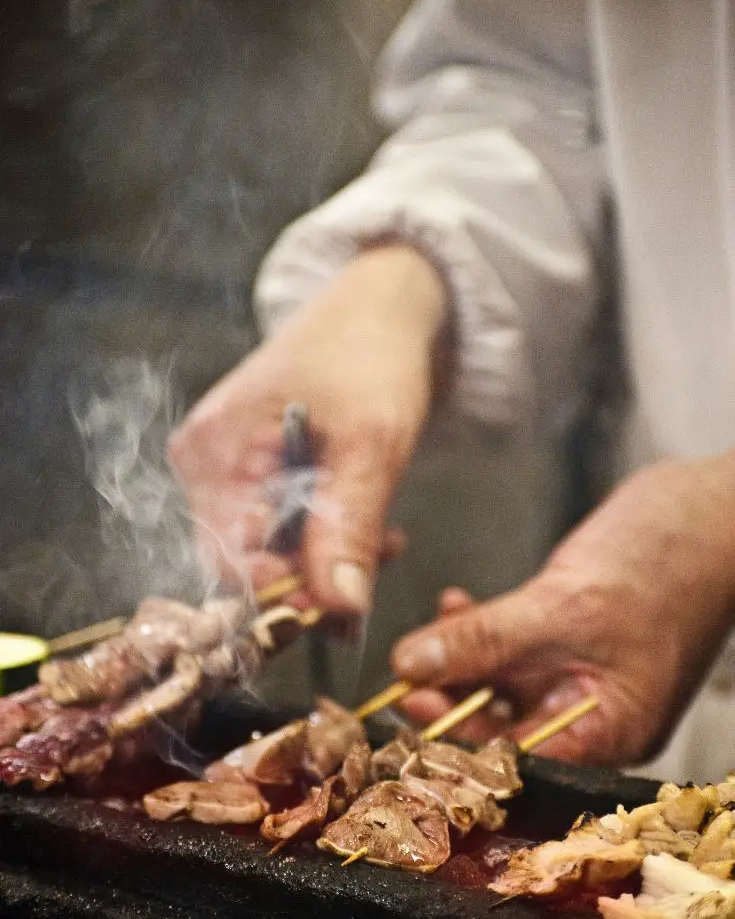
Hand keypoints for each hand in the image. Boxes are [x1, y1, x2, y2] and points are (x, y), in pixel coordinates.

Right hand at [168, 244, 446, 612]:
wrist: (382, 308)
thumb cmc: (370, 355)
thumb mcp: (371, 443)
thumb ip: (350, 526)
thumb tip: (340, 610)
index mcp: (211, 452)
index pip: (225, 561)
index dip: (282, 593)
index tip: (344, 605)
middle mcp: (204, 465)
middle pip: (246, 562)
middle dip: (314, 575)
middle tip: (380, 560)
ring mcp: (228, 470)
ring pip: (272, 553)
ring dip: (329, 560)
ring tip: (386, 540)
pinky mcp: (258, 475)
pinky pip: (285, 531)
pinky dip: (328, 539)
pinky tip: (372, 527)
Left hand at [393, 455, 734, 766]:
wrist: (719, 510)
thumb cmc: (668, 562)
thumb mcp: (564, 607)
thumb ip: (484, 640)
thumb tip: (410, 666)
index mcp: (606, 733)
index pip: (517, 764)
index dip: (457, 747)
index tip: (409, 715)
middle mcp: (593, 717)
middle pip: (503, 729)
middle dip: (450, 702)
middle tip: (406, 677)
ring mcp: (583, 678)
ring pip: (502, 686)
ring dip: (459, 662)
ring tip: (423, 640)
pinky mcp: (574, 643)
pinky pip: (515, 650)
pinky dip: (482, 631)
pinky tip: (456, 604)